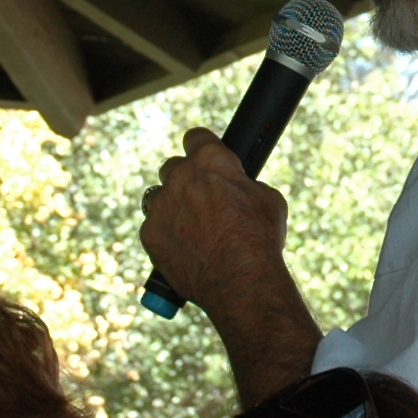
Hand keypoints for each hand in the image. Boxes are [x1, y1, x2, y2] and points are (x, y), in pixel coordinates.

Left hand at [139, 129, 289, 314]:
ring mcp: (161, 206)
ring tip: (191, 228)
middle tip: (200, 198)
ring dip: (171, 206)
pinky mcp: (150, 234)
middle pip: (173, 167)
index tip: (203, 155)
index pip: (196, 137)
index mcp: (210, 160)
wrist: (241, 280)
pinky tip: (184, 248)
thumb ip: (244, 184)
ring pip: (158, 197)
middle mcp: (180, 177)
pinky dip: (165, 235)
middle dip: (184, 179)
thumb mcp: (268, 199)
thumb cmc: (260, 238)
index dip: (201, 146)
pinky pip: (153, 227)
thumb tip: (238, 186)